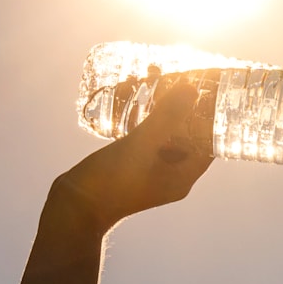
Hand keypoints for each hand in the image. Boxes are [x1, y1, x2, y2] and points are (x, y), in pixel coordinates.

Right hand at [54, 76, 215, 231]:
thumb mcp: (140, 147)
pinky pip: (146, 136)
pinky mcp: (133, 165)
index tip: (209, 86)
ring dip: (162, 107)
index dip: (211, 115)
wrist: (71, 210)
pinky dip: (144, 117)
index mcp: (183, 177)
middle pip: (188, 134)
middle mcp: (172, 175)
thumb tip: (193, 90)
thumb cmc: (108, 184)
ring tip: (154, 75)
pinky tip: (133, 94)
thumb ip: (165, 119)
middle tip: (179, 73)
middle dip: (183, 104)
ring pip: (165, 132)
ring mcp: (152, 171)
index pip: (210, 142)